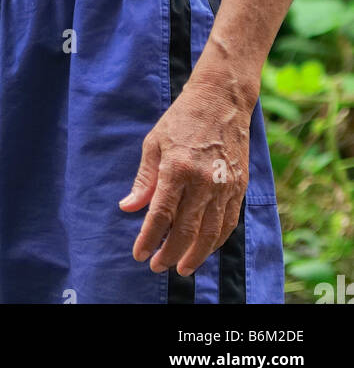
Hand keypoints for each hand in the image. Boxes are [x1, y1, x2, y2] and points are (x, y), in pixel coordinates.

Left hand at [119, 80, 250, 275]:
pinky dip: (217, 241)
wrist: (221, 100)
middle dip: (170, 254)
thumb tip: (128, 207)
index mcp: (177, 168)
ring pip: (210, 233)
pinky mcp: (239, 186)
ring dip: (195, 255)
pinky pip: (229, 222)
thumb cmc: (181, 119)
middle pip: (185, 230)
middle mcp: (203, 180)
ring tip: (182, 268)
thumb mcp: (154, 142)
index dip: (148, 239)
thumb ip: (143, 179)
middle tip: (158, 266)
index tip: (139, 254)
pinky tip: (205, 249)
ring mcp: (224, 185)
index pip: (160, 215)